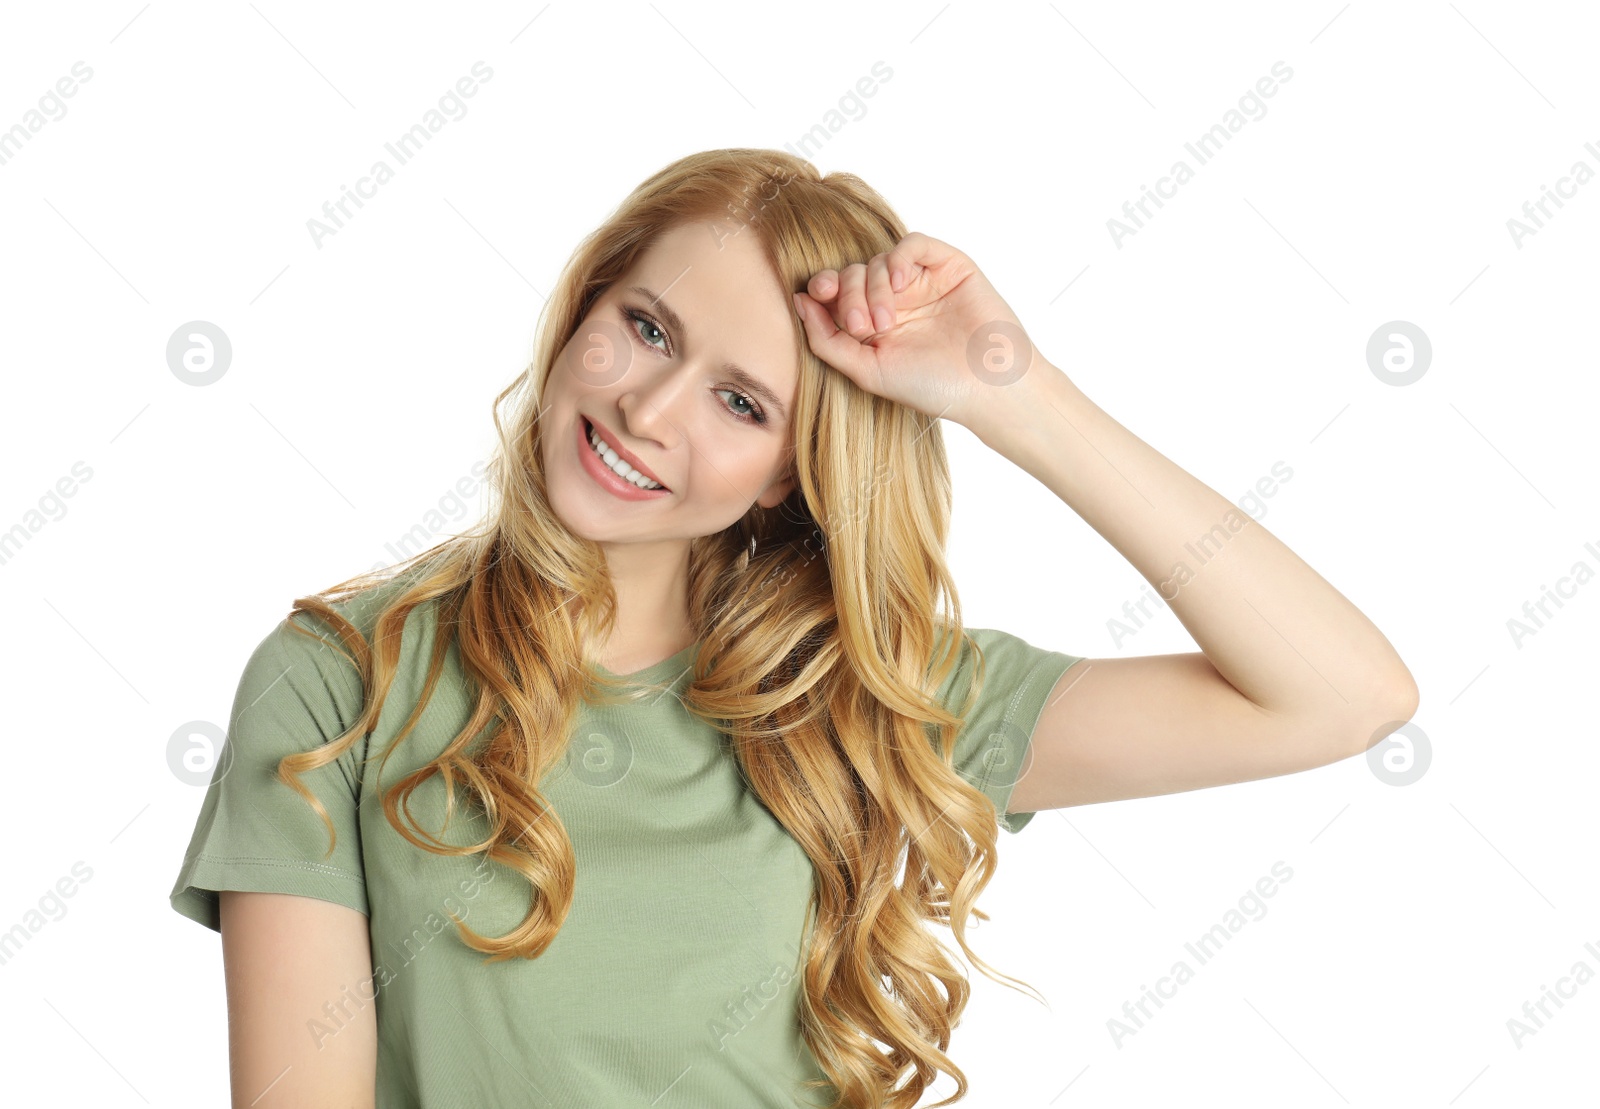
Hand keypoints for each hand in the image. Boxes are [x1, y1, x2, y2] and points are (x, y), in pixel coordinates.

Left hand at [793, 231, 1047, 436]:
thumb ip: (826, 339)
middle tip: (862, 326)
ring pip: (878, 260)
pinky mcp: (949, 266)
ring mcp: (922, 282)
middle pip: (853, 273)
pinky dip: (899, 257)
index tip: (818, 296)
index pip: (837, 292)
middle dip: (848, 294)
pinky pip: (914, 245)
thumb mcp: (866, 370)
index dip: (823, 287)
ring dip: (872, 286)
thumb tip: (797, 301)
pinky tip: (899, 282)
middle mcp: (896, 300)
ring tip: (885, 321)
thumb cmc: (930, 386)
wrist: (986, 388)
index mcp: (874, 323)